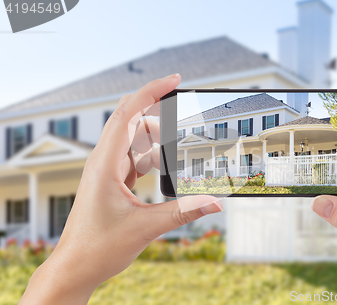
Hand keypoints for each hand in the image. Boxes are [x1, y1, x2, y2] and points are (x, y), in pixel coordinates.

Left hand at [20, 74, 222, 304]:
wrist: (76, 267)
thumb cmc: (97, 247)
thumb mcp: (146, 227)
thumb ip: (183, 212)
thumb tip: (215, 202)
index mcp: (105, 164)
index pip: (127, 114)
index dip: (151, 93)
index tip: (173, 80)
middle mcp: (103, 161)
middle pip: (132, 121)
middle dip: (159, 115)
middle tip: (185, 116)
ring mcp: (107, 170)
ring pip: (134, 140)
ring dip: (157, 140)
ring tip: (180, 149)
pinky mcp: (112, 180)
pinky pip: (134, 157)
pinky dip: (152, 157)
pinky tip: (167, 166)